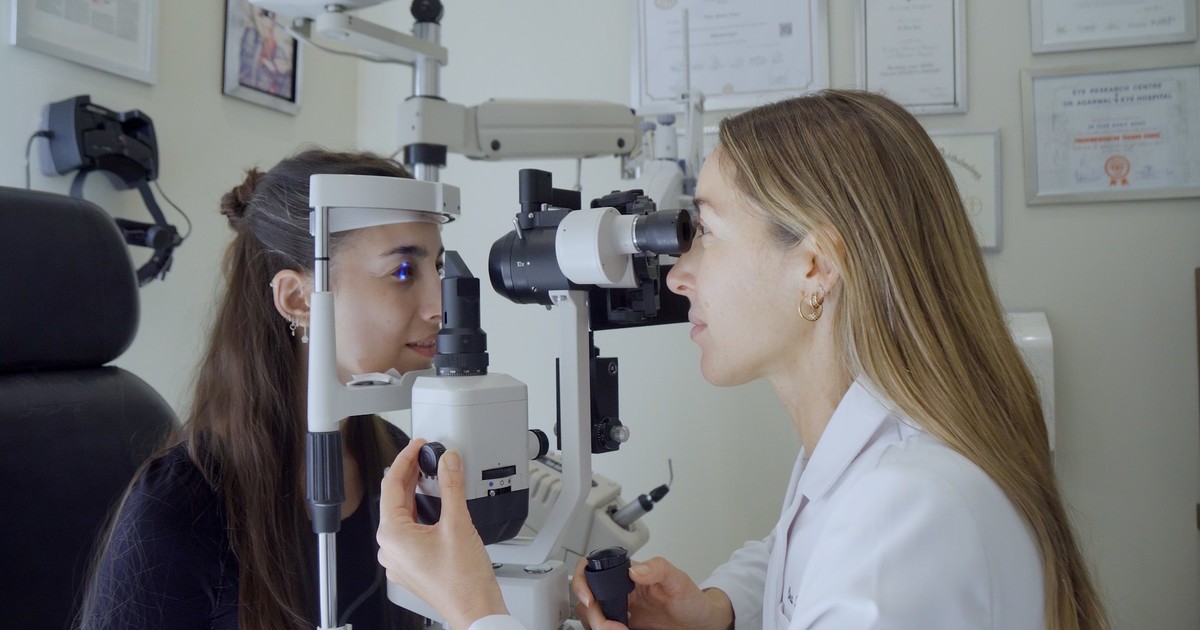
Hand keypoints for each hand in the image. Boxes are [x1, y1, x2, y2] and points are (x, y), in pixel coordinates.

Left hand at [377, 439, 506, 629]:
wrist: (475, 610)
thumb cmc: (463, 581)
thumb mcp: (458, 523)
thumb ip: (452, 486)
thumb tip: (448, 461)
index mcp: (392, 536)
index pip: (391, 485)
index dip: (405, 459)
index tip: (418, 445)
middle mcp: (389, 549)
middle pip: (396, 500)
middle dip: (412, 476)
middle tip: (427, 456)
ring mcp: (399, 559)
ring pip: (404, 516)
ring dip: (418, 494)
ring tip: (435, 477)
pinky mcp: (411, 566)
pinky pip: (410, 532)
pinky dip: (422, 514)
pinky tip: (438, 506)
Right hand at [572, 556, 733, 629]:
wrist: (702, 624)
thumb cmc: (692, 600)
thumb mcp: (679, 581)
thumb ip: (659, 568)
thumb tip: (635, 569)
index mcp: (628, 575)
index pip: (592, 568)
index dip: (582, 582)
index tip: (589, 600)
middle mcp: (620, 592)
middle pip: (586, 598)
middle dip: (593, 614)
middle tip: (611, 626)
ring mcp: (619, 611)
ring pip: (591, 617)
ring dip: (599, 626)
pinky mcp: (622, 627)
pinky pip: (604, 629)